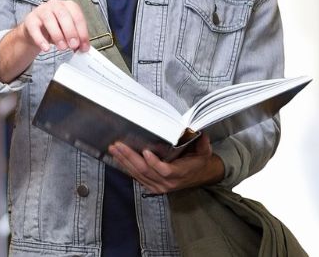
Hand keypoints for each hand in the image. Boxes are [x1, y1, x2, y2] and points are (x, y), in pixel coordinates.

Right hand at [21, 0, 90, 52]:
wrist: (36, 31)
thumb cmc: (55, 29)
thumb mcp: (68, 33)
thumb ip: (76, 38)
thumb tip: (83, 47)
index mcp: (68, 6)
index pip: (77, 16)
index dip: (82, 32)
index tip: (84, 45)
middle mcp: (55, 5)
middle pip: (63, 15)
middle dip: (70, 32)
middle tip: (74, 45)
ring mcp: (41, 10)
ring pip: (49, 20)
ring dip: (58, 35)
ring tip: (62, 47)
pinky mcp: (30, 20)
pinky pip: (35, 29)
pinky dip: (41, 40)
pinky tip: (46, 48)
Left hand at [108, 134, 224, 193]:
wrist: (199, 175)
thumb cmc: (199, 161)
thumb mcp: (204, 152)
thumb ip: (202, 143)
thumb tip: (200, 132)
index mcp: (180, 173)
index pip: (165, 170)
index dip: (154, 163)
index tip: (145, 151)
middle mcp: (167, 182)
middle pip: (145, 171)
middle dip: (130, 157)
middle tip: (119, 145)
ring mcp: (158, 186)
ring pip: (138, 175)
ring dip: (124, 161)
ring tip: (114, 149)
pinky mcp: (152, 186)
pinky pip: (136, 177)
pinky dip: (126, 167)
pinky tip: (118, 158)